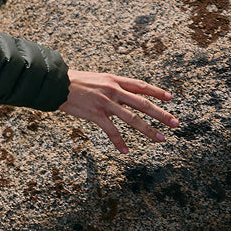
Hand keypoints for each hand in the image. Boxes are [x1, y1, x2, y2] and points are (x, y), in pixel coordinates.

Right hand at [58, 70, 178, 153]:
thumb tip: (120, 94)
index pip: (140, 85)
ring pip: (133, 118)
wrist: (55, 83)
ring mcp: (105, 103)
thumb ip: (109, 86)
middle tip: (175, 123)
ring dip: (149, 130)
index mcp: (113, 80)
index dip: (156, 92)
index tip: (170, 98)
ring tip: (161, 139)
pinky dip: (119, 142)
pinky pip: (112, 131)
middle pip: (143, 103)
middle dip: (161, 114)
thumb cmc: (72, 81)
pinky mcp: (96, 114)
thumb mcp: (95, 78)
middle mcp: (113, 90)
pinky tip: (126, 151)